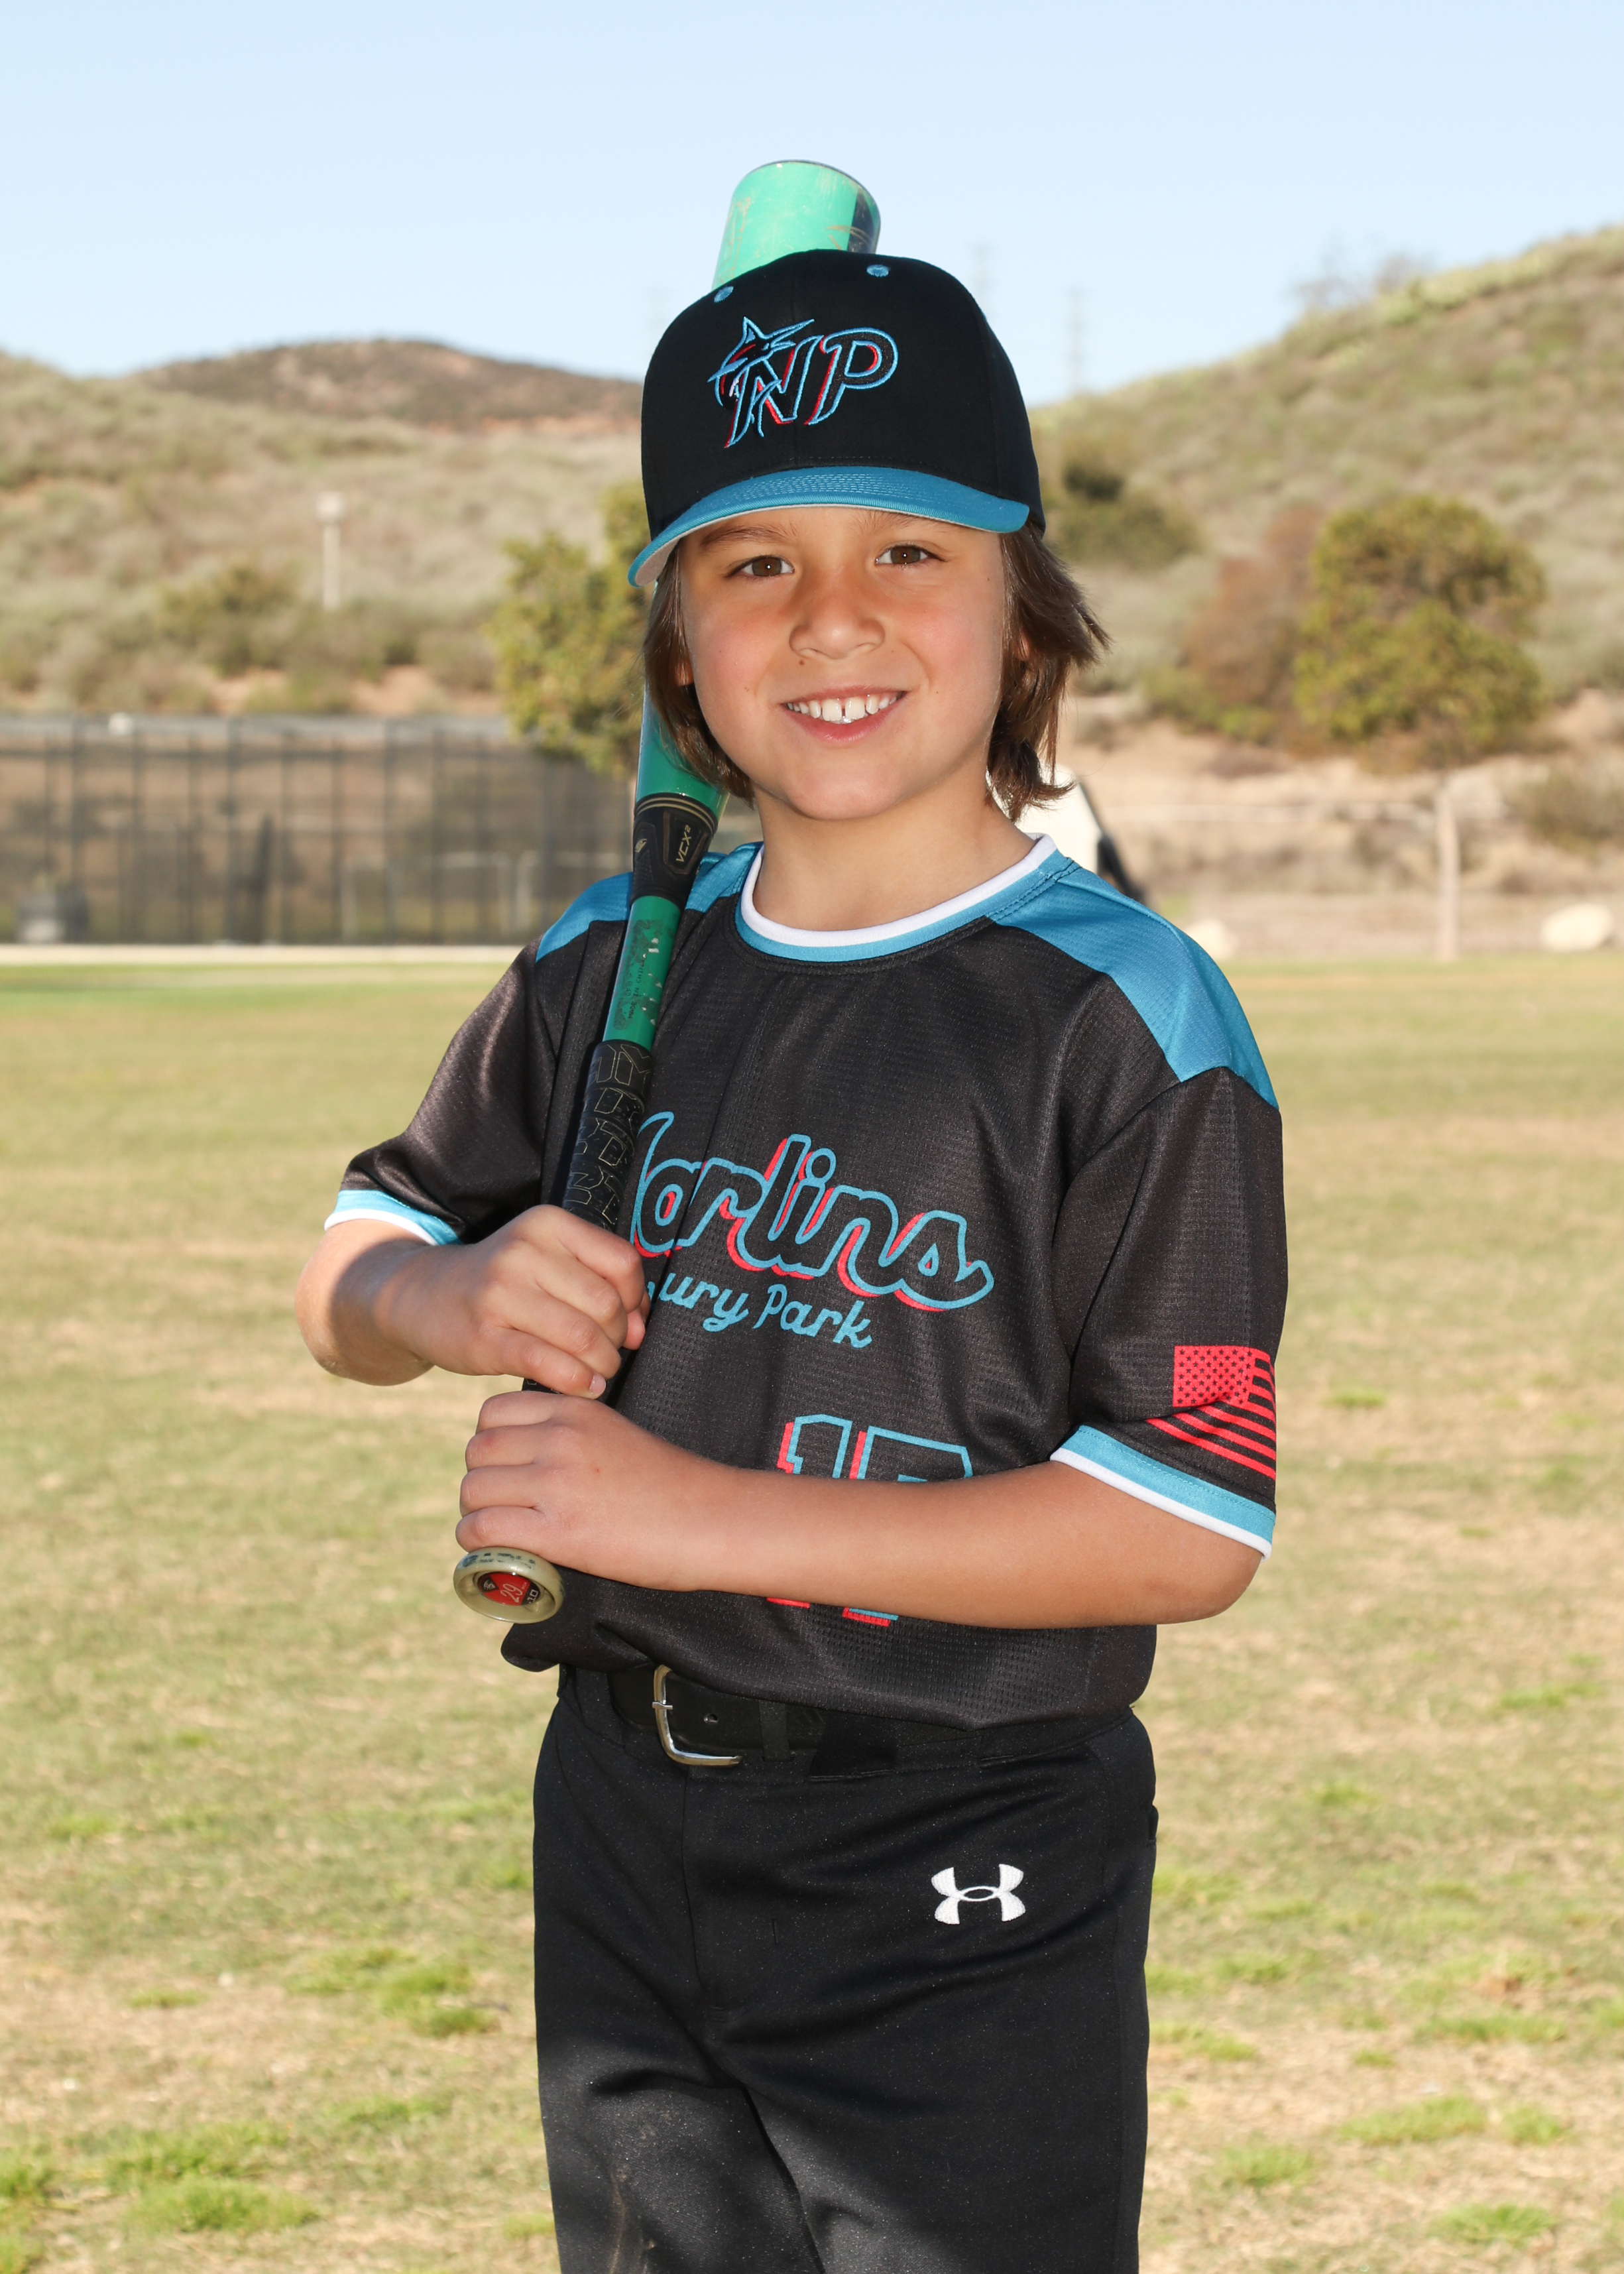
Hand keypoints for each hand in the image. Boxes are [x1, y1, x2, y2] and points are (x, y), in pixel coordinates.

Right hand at [377, 1207, 648, 1393]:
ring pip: (583, 1337)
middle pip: (606, 1304)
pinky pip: (549, 1364)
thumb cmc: (503, 1283)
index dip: (636, 1300)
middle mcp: (524, 1251)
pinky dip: (577, 1382)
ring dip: (602, 1364)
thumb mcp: (547, 1261)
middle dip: (618, 1338)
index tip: (627, 1321)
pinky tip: (583, 1387)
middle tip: (608, 1352)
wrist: (423, 1296)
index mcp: (548, 1224)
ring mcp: (501, 1293)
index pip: (622, 1263)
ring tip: (598, 1372)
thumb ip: (598, 1283)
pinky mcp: (485, 1337)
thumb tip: (639, 1329)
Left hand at [456, 1393, 718, 1588]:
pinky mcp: (557, 1531)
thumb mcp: (615, 1433)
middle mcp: (559, 1439)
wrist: (709, 1519)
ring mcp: (556, 1483)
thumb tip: (525, 1455)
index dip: (489, 1443)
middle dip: (480, 1479)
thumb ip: (570, 1433)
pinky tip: (491, 1550)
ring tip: (496, 1529)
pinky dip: (476, 1542)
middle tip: (499, 1504)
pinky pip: (484, 1528)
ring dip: (475, 1513)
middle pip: (477, 1450)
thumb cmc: (668, 1484)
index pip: (493, 1413)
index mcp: (573, 1411)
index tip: (503, 1467)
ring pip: (473, 1489)